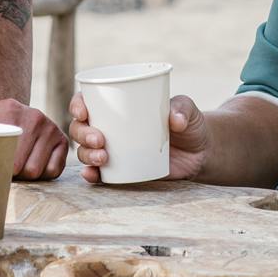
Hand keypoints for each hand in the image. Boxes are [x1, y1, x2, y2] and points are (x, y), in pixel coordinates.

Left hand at [0, 98, 67, 179]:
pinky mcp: (62, 140)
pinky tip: (31, 167)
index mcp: (8, 109)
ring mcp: (50, 126)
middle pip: (22, 166)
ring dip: (25, 177)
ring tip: (15, 170)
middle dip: (11, 175)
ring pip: (37, 170)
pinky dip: (42, 176)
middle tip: (1, 173)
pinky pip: (53, 171)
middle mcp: (34, 115)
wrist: (8, 115)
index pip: (5, 153)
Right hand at [68, 92, 209, 182]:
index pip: (88, 101)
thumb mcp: (187, 110)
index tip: (83, 112)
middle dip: (82, 134)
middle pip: (81, 128)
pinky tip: (92, 175)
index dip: (78, 105)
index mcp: (117, 106)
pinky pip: (99, 173)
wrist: (199, 153)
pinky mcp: (120, 171)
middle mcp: (109, 127)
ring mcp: (113, 150)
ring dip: (86, 154)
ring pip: (85, 151)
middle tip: (99, 140)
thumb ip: (182, 109)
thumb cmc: (188, 124)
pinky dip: (91, 175)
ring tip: (103, 158)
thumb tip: (175, 120)